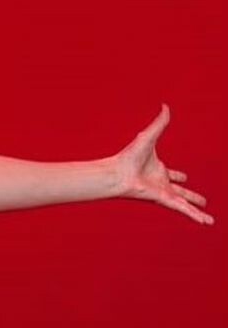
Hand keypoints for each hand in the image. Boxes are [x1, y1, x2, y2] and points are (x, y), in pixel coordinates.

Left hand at [113, 103, 212, 225]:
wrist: (118, 172)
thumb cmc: (128, 157)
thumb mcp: (149, 137)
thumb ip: (159, 123)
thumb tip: (165, 106)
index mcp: (158, 171)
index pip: (172, 175)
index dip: (178, 176)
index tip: (184, 178)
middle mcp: (161, 184)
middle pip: (181, 192)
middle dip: (191, 197)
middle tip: (201, 201)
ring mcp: (163, 194)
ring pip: (185, 205)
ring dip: (197, 211)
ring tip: (208, 221)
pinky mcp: (164, 200)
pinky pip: (183, 209)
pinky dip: (194, 215)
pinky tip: (205, 221)